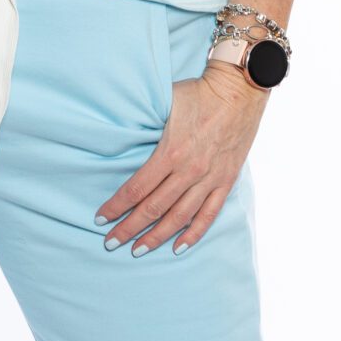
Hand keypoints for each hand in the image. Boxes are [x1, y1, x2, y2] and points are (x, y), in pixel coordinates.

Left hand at [94, 60, 266, 257]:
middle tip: (110, 242)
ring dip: (157, 237)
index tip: (101, 219)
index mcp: (171, 152)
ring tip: (138, 250)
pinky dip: (194, 233)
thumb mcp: (164, 104)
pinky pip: (209, 214)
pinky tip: (179, 247)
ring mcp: (210, 178)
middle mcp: (189, 171)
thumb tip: (117, 136)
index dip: (116, 207)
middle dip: (128, 228)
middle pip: (153, 209)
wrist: (240, 90)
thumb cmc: (198, 93)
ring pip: (179, 217)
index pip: (136, 189)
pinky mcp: (226, 180)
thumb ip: (145, 126)